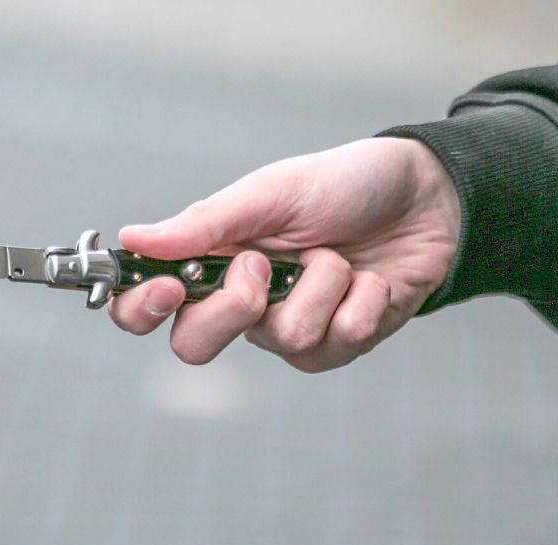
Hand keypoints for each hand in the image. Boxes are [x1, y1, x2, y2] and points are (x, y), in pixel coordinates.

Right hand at [108, 137, 460, 371]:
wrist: (424, 198)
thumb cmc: (342, 186)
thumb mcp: (271, 191)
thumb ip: (205, 224)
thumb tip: (133, 239)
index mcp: (212, 260)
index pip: (146, 306)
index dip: (140, 309)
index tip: (166, 290)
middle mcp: (242, 303)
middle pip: (195, 346)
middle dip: (235, 304)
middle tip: (263, 264)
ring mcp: (289, 329)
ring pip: (284, 339)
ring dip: (322, 285)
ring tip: (338, 256)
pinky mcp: (338, 345)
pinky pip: (338, 342)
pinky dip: (362, 301)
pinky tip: (370, 280)